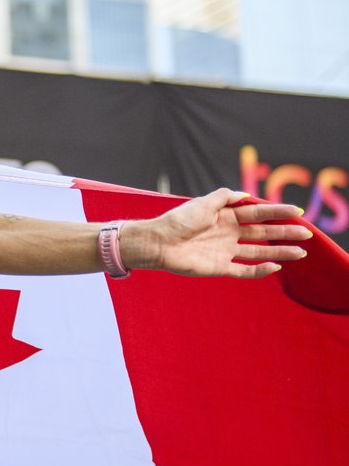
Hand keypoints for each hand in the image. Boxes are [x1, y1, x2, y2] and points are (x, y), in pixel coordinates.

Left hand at [126, 189, 311, 277]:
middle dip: (285, 233)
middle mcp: (229, 233)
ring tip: (301, 252)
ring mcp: (225, 251)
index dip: (277, 213)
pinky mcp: (219, 267)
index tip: (297, 212)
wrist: (157, 242)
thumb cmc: (177, 220)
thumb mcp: (203, 203)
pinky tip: (275, 267)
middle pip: (263, 233)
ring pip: (259, 252)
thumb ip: (224, 197)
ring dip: (279, 252)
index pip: (257, 213)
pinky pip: (244, 271)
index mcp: (226, 216)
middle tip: (307, 234)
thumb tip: (245, 194)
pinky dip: (259, 270)